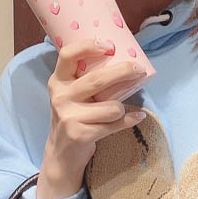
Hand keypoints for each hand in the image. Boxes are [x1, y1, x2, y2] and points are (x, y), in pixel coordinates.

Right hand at [37, 38, 146, 198]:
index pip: (67, 55)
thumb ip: (87, 78)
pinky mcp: (79, 134)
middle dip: (122, 72)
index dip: (87, 46)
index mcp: (58, 80)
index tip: (109, 45)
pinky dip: (129, 121)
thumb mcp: (73, 94)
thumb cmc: (74, 115)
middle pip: (96, 79)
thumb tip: (125, 60)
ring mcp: (68, 116)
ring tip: (120, 110)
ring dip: (122, 108)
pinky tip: (137, 117)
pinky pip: (114, 124)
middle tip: (139, 69)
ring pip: (111, 106)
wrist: (62, 153)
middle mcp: (60, 96)